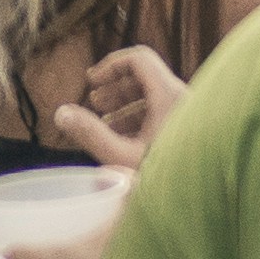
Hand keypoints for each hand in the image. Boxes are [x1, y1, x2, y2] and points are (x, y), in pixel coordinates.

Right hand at [55, 46, 191, 172]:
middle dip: (114, 90)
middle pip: (144, 78)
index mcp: (169, 95)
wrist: (199, 199)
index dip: (110, 66)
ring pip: (152, 98)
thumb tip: (61, 113)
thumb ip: (89, 133)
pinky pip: (162, 113)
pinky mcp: (189, 131)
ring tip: (106, 125)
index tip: (91, 82)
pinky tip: (124, 141)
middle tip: (95, 105)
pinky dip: (140, 120)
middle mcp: (182, 99)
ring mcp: (188, 115)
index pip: (138, 59)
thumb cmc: (165, 177)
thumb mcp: (121, 156)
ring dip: (124, 107)